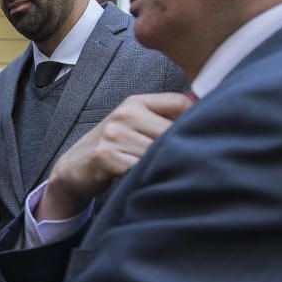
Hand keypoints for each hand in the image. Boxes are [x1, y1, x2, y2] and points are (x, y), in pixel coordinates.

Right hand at [39, 92, 192, 220]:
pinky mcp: (106, 156)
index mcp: (135, 102)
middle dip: (180, 149)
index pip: (180, 103)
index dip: (194, 121)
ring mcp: (114, 134)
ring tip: (161, 173)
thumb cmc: (111, 148)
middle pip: (173, 130)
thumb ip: (162, 119)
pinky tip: (146, 179)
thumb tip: (207, 119)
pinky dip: (147, 176)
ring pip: (158, 151)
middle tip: (183, 164)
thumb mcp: (133, 125)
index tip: (197, 138)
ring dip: (164, 166)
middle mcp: (125, 114)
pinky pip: (140, 167)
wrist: (74, 168)